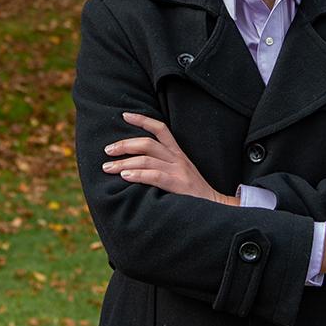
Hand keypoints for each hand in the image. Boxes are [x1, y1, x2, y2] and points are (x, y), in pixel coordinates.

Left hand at [102, 112, 238, 205]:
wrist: (217, 210)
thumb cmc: (194, 195)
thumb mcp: (181, 174)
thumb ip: (163, 166)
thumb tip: (134, 164)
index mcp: (178, 154)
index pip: (160, 129)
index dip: (142, 120)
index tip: (125, 115)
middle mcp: (178, 159)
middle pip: (147, 143)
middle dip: (124, 145)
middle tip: (107, 150)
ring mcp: (179, 171)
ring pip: (147, 159)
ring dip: (124, 163)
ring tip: (108, 167)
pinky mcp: (179, 185)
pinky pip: (154, 176)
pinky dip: (137, 174)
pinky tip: (125, 176)